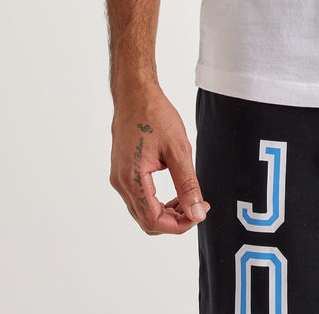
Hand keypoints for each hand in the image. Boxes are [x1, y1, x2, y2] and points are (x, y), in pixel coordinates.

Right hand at [109, 83, 210, 234]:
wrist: (134, 93)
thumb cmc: (154, 114)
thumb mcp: (178, 149)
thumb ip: (187, 183)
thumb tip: (196, 211)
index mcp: (132, 178)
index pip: (154, 220)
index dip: (179, 224)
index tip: (199, 213)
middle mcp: (120, 183)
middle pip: (146, 221)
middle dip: (174, 220)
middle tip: (197, 206)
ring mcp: (118, 178)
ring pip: (141, 212)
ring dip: (165, 212)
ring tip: (188, 199)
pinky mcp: (121, 172)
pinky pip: (138, 199)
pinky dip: (156, 202)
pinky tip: (174, 192)